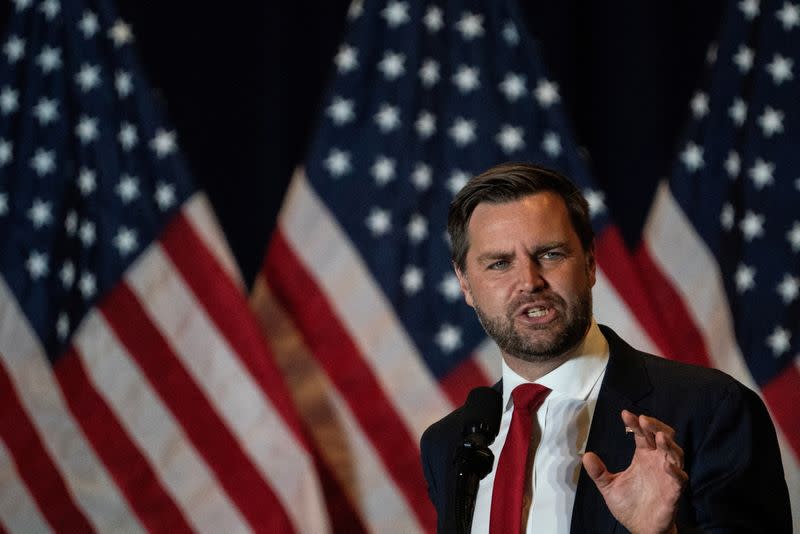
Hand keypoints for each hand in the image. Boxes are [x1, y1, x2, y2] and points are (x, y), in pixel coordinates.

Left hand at [582, 410, 687, 533]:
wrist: (640, 528)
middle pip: (662, 437)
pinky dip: (675, 470)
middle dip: (656, 427)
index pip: (641, 434)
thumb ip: (598, 472)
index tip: (625, 414)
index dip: (634, 424)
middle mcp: (657, 461)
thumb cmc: (628, 505)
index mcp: (643, 456)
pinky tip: (666, 464)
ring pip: (675, 453)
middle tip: (644, 420)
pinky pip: (680, 478)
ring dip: (668, 444)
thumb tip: (585, 455)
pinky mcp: (674, 491)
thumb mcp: (608, 486)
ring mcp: (667, 475)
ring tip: (659, 437)